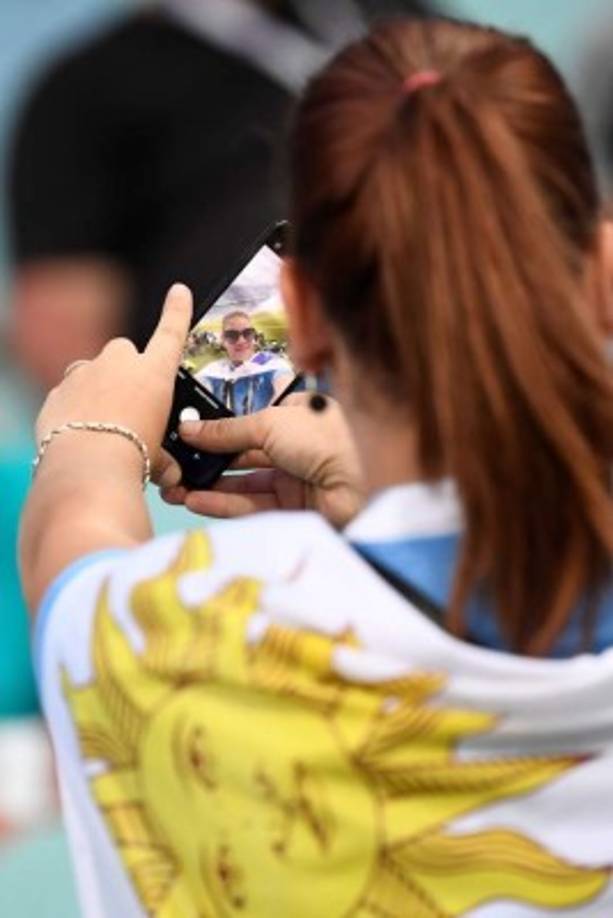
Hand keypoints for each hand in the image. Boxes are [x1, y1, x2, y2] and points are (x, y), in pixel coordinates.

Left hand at [35, 284, 192, 470]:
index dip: (177, 310)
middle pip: (125, 352)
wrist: (88, 465)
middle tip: (128, 405)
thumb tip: (171, 475)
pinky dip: (74, 408)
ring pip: (92, 371)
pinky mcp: (59, 390)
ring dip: (97, 388)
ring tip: (102, 423)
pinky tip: (80, 432)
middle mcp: (120, 364)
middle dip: (125, 371)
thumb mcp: (158, 458)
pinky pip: (68, 393)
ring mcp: (86, 373)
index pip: (171, 333)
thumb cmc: (129, 455)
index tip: (178, 291)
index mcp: (154, 374)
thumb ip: (164, 459)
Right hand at [161, 395, 365, 528]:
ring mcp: (296, 479)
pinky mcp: (294, 510)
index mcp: (296, 415)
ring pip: (244, 484)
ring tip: (173, 490)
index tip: (185, 439)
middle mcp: (297, 446)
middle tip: (172, 470)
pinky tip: (195, 501)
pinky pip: (253, 506)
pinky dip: (224, 503)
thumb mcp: (268, 422)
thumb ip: (226, 430)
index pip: (250, 423)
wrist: (361, 481)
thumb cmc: (322, 437)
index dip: (218, 431)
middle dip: (207, 463)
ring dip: (209, 487)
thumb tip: (188, 428)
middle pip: (244, 456)